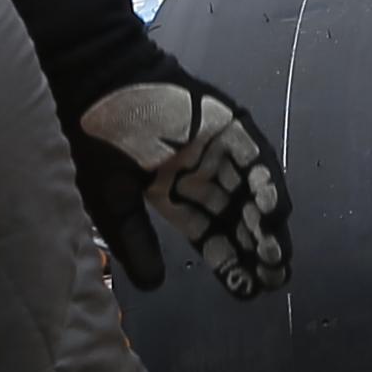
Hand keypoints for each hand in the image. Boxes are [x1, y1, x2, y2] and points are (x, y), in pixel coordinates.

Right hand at [74, 72, 292, 299]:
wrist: (95, 79)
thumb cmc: (95, 139)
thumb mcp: (110, 203)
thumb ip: (136, 243)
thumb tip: (155, 285)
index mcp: (171, 192)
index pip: (209, 235)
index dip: (229, 263)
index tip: (247, 292)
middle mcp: (200, 173)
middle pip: (237, 217)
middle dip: (256, 249)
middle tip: (274, 279)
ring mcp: (217, 147)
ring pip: (251, 190)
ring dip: (266, 222)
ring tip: (275, 256)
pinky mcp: (228, 123)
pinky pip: (254, 155)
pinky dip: (266, 181)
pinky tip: (273, 212)